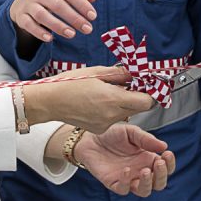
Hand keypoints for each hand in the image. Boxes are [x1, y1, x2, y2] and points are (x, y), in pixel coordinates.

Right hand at [10, 0, 95, 42]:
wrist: (24, 1)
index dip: (82, 4)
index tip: (93, 16)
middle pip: (57, 5)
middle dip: (74, 18)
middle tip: (87, 29)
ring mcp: (28, 4)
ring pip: (42, 15)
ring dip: (58, 26)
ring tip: (72, 34)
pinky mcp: (21, 16)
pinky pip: (29, 25)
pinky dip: (39, 32)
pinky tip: (50, 39)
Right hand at [24, 66, 153, 132]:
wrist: (50, 101)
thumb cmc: (70, 83)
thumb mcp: (97, 72)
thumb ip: (121, 73)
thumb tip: (138, 71)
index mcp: (112, 98)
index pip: (147, 101)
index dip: (150, 92)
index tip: (148, 83)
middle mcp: (112, 115)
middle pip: (138, 108)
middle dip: (137, 95)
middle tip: (130, 82)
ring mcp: (105, 124)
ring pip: (126, 113)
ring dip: (124, 102)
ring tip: (110, 90)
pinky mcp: (99, 129)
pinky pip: (114, 118)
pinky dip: (112, 109)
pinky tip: (99, 101)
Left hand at [72, 124, 175, 196]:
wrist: (90, 138)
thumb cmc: (112, 135)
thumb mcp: (131, 132)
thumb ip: (146, 139)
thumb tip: (164, 146)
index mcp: (148, 159)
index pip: (166, 168)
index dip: (170, 164)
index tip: (167, 153)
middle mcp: (141, 171)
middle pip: (159, 183)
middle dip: (162, 175)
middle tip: (158, 162)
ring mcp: (128, 179)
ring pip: (144, 191)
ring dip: (148, 183)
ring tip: (145, 171)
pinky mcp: (114, 183)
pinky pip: (124, 189)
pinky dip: (127, 182)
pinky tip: (126, 169)